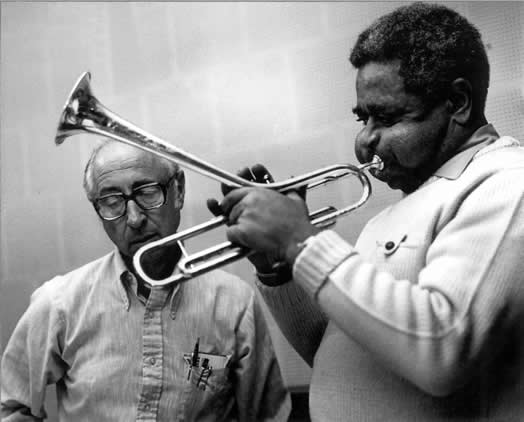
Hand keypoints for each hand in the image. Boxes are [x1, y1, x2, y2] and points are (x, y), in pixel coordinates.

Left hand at [207, 164, 311, 284]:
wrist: (297, 240)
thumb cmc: (297, 224)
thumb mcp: (296, 201)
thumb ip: (290, 192)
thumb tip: (291, 190)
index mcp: (260, 192)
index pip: (237, 191)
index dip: (232, 198)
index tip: (231, 202)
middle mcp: (250, 201)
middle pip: (231, 205)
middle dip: (233, 212)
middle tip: (235, 218)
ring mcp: (244, 215)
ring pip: (231, 219)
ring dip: (236, 226)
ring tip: (248, 232)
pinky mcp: (242, 230)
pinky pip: (231, 233)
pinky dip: (235, 238)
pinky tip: (243, 240)